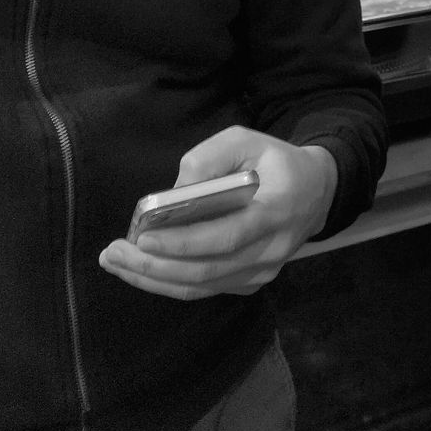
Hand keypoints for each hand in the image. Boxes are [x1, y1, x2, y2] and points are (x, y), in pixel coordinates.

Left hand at [98, 126, 338, 300]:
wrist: (316, 192)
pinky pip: (207, 289)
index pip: (227, 236)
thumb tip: (174, 190)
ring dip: (154, 280)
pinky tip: (143, 271)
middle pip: (207, 270)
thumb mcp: (247, 140)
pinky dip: (170, 284)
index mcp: (276, 211)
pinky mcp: (252, 281)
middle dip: (154, 267)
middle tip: (114, 253)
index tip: (144, 237)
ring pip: (202, 286)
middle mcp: (272, 249)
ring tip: (117, 263)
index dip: (184, 243)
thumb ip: (211, 157)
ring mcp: (264, 271)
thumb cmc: (275, 162)